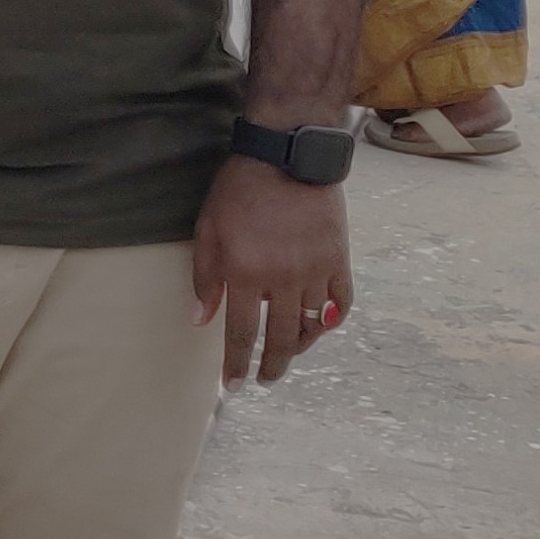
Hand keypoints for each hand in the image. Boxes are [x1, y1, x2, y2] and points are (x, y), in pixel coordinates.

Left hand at [192, 157, 352, 386]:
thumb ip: (204, 277)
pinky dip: (330, 320)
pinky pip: (340, 304)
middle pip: (278, 339)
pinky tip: (319, 326)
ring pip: (311, 327)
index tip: (232, 386)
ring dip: (299, 348)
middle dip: (270, 367)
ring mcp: (314, 270)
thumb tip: (199, 318)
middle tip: (264, 380)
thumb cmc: (240, 189)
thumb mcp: (208, 229)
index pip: (240, 334)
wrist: (287, 153)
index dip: (235, 365)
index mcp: (246, 273)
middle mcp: (282, 279)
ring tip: (288, 354)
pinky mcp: (338, 259)